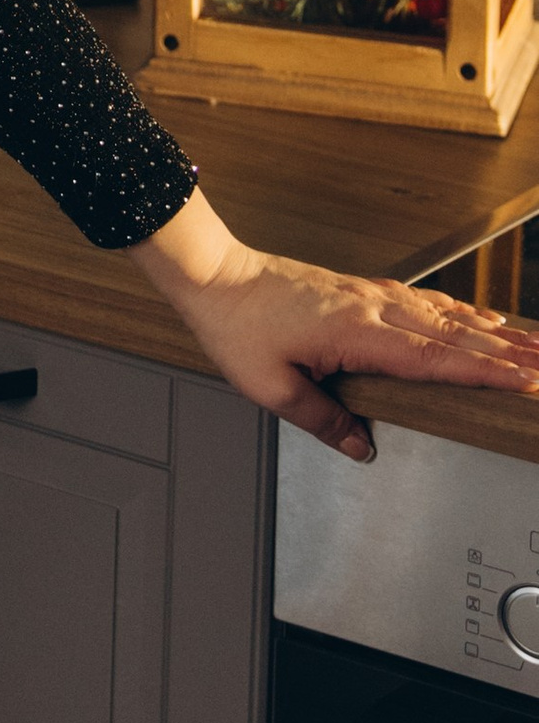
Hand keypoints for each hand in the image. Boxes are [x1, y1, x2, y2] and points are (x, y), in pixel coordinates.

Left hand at [131, 189, 538, 461]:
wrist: (216, 276)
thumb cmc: (237, 326)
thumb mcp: (269, 387)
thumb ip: (322, 420)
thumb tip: (362, 447)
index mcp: (356, 332)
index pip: (436, 357)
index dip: (485, 371)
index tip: (526, 380)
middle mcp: (373, 308)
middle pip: (456, 334)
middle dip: (509, 353)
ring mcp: (371, 295)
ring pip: (447, 315)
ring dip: (494, 333)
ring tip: (535, 347)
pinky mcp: (363, 291)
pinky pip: (426, 302)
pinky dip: (462, 314)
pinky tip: (479, 321)